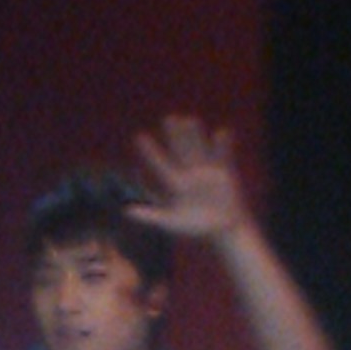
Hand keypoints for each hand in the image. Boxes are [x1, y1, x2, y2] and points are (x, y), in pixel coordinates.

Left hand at [127, 115, 247, 240]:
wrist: (223, 230)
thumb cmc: (196, 228)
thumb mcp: (171, 223)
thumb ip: (150, 215)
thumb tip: (126, 211)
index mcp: (176, 184)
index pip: (160, 164)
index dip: (150, 152)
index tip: (139, 137)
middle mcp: (190, 174)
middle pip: (181, 151)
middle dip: (175, 136)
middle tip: (168, 118)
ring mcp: (207, 172)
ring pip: (199, 149)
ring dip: (194, 136)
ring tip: (189, 120)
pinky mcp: (224, 174)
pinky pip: (223, 157)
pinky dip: (223, 146)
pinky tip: (221, 132)